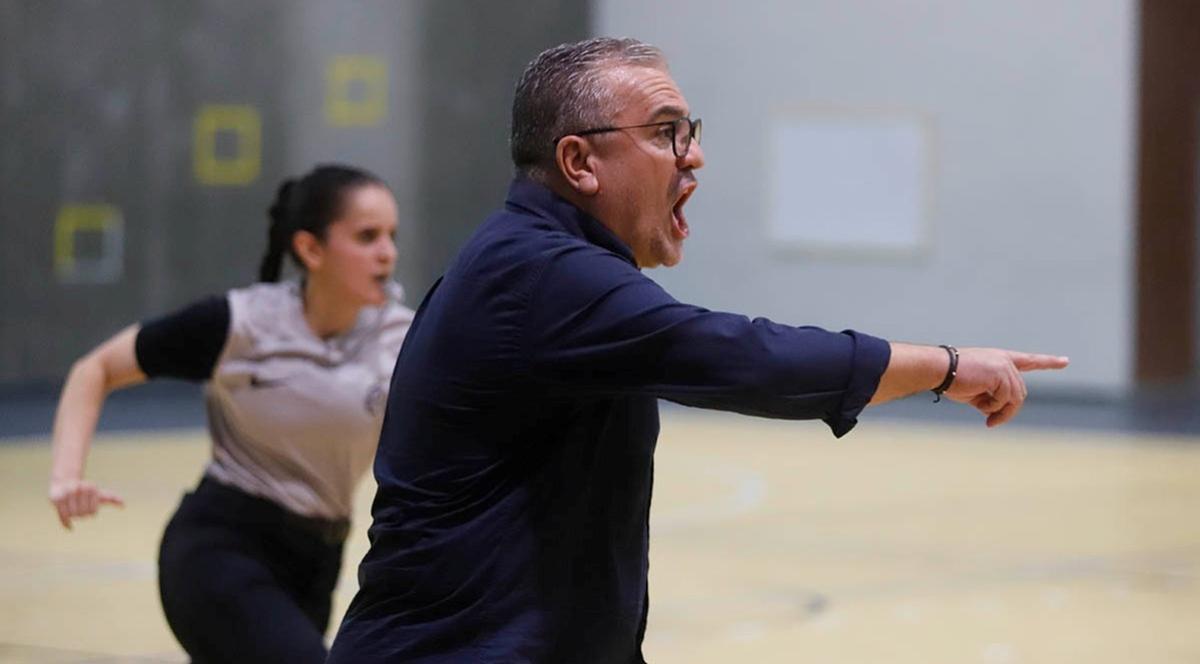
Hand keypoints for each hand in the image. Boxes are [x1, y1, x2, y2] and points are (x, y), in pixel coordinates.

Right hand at [48, 477, 124, 529]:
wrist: (65, 482)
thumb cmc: (85, 492)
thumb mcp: (99, 494)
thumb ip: (111, 498)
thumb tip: (123, 505)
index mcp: (91, 487)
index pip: (92, 511)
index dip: (90, 511)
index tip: (88, 504)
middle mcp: (79, 488)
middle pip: (82, 514)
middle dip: (81, 513)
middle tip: (79, 506)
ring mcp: (67, 493)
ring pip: (72, 515)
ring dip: (72, 515)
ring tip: (72, 507)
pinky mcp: (56, 498)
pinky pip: (62, 515)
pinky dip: (66, 523)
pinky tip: (71, 528)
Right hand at [943, 348, 1068, 427]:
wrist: (939, 369)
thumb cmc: (951, 379)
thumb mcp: (976, 390)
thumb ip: (992, 396)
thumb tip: (999, 413)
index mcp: (1000, 360)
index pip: (1028, 360)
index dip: (1047, 362)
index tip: (1065, 361)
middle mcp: (1006, 361)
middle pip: (1019, 393)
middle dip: (1007, 411)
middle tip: (991, 422)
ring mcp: (1005, 367)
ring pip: (1015, 399)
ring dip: (1000, 411)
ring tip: (985, 416)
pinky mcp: (1001, 375)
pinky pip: (1005, 400)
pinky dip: (993, 408)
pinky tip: (979, 404)